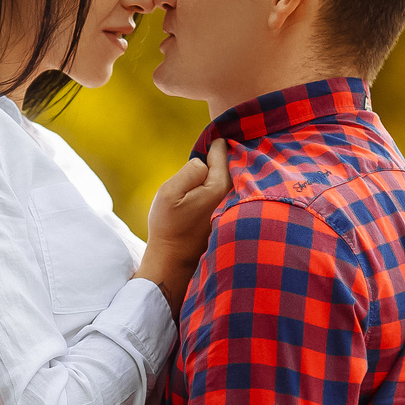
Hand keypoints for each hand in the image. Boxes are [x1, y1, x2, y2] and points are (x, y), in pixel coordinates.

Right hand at [135, 138, 230, 308]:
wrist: (174, 260)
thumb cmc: (168, 226)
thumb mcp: (169, 192)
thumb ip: (190, 171)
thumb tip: (205, 162)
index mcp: (220, 187)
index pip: (223, 152)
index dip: (213, 145)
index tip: (207, 143)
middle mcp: (234, 196)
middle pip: (233, 164)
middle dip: (223, 159)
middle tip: (209, 158)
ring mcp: (235, 208)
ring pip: (234, 180)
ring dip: (225, 174)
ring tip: (210, 177)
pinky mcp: (232, 218)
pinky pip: (233, 193)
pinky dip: (227, 189)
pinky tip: (213, 195)